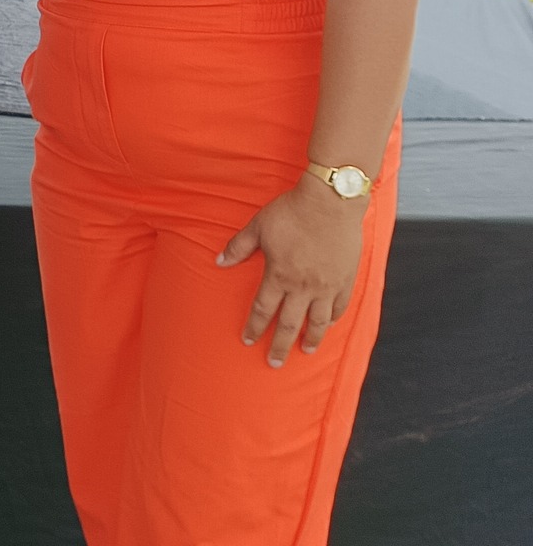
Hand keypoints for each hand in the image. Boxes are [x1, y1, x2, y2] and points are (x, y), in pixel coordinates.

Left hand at [217, 178, 366, 366]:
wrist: (330, 202)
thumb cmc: (291, 211)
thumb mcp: (258, 226)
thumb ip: (238, 247)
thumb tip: (218, 262)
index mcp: (279, 275)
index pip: (263, 309)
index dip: (255, 327)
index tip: (248, 341)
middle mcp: (303, 286)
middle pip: (290, 324)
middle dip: (280, 346)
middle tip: (274, 363)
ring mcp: (327, 285)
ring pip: (318, 322)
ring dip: (311, 339)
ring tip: (305, 352)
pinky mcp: (345, 279)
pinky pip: (339, 306)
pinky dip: (333, 319)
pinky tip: (329, 326)